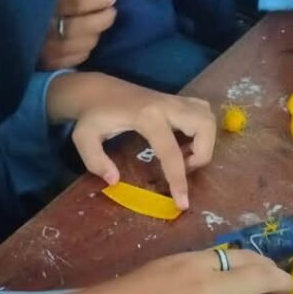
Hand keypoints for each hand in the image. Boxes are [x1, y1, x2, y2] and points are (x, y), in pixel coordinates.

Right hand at [38, 0, 117, 69]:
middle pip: (76, 29)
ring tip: (100, 24)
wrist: (6, 25)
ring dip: (94, 35)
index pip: (74, 4)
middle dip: (100, 20)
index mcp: (40, 5)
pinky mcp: (43, 64)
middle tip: (111, 11)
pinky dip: (83, 51)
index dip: (96, 0)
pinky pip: (70, 61)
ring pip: (76, 47)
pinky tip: (87, 42)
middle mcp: (40, 29)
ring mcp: (41, 50)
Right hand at [45, 250, 292, 293]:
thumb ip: (193, 271)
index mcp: (191, 262)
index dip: (264, 265)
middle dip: (280, 284)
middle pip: (260, 279)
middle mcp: (206, 286)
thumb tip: (225, 276)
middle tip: (286, 291)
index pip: (242, 256)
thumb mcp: (160, 269)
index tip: (270, 272)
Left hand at [47, 73, 215, 209]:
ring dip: (204, 142)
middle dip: (202, 154)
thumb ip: (95, 160)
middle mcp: (166, 105)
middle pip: (204, 126)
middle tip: (184, 167)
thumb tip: (114, 180)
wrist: (98, 89)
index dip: (179, 180)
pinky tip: (185, 142)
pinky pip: (203, 112)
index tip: (183, 204)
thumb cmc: (92, 115)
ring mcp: (174, 99)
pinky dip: (202, 130)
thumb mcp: (84, 138)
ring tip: (185, 156)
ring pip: (208, 117)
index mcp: (146, 116)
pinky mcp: (177, 100)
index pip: (171, 151)